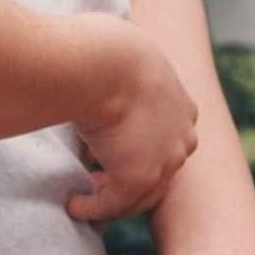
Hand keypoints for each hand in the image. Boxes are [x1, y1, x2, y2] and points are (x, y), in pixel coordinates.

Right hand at [69, 16, 198, 223]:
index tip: (111, 148)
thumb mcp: (120, 57)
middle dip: (128, 177)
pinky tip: (73, 204)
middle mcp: (181, 136)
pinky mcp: (137, 177)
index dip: (140, 147)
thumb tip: (94, 67)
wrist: (106, 61)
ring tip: (83, 198)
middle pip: (159, 170)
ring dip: (110, 197)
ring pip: (140, 192)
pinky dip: (93, 208)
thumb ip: (117, 72)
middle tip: (97, 178)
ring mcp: (164, 160)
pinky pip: (113, 203)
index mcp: (180, 105)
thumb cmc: (105, 47)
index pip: (165, 138)